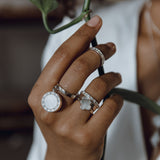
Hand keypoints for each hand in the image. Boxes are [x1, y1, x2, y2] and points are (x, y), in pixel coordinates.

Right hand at [28, 16, 122, 159]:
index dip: (79, 36)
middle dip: (100, 51)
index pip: (60, 57)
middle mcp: (50, 109)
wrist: (65, 157)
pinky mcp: (88, 137)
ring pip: (98, 86)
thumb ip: (65, 76)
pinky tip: (114, 99)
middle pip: (80, 67)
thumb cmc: (61, 124)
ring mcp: (68, 125)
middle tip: (111, 47)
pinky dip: (117, 98)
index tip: (94, 23)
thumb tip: (87, 46)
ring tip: (116, 76)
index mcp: (38, 95)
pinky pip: (111, 106)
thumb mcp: (54, 100)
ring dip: (112, 76)